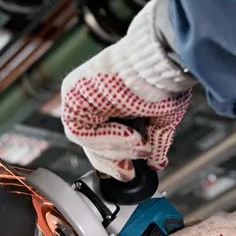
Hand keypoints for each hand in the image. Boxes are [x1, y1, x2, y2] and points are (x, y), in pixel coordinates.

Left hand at [60, 0, 194, 180]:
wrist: (159, 62)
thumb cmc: (163, 81)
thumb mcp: (162, 119)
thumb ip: (156, 142)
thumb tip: (156, 163)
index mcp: (110, 101)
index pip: (102, 139)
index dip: (115, 160)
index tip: (129, 172)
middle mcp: (91, 97)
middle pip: (90, 143)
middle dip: (111, 162)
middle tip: (129, 172)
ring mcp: (79, 94)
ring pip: (85, 140)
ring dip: (114, 149)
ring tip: (141, 144)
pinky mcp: (72, 92)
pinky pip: (80, 131)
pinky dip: (105, 139)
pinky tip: (129, 135)